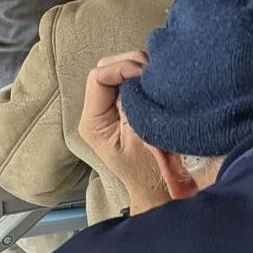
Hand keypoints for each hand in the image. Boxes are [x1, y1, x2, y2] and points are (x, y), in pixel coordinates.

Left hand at [76, 50, 167, 212]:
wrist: (159, 188)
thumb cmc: (151, 170)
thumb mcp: (141, 138)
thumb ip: (135, 104)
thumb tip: (141, 74)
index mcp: (93, 121)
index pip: (99, 77)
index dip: (123, 68)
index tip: (146, 74)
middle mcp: (98, 111)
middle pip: (107, 67)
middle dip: (131, 63)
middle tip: (155, 73)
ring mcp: (113, 107)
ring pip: (120, 69)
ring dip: (139, 68)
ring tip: (159, 78)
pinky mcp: (127, 105)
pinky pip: (132, 79)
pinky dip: (146, 75)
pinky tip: (159, 82)